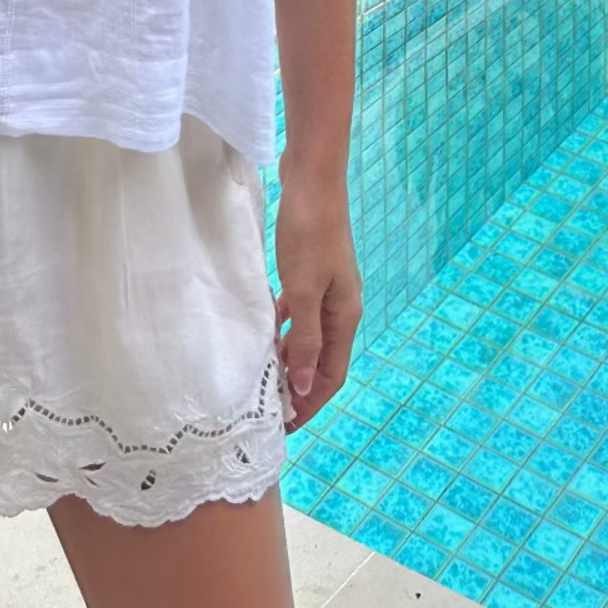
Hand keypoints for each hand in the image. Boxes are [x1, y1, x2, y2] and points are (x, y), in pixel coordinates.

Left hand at [273, 172, 360, 431]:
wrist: (312, 179)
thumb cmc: (309, 232)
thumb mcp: (305, 290)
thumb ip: (304, 338)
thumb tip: (302, 386)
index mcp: (345, 316)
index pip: (330, 375)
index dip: (310, 403)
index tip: (286, 427)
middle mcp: (341, 306)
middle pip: (320, 359)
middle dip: (299, 386)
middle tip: (269, 409)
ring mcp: (327, 287)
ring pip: (308, 335)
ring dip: (288, 357)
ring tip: (262, 377)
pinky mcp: (311, 269)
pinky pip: (298, 311)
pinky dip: (283, 326)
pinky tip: (263, 328)